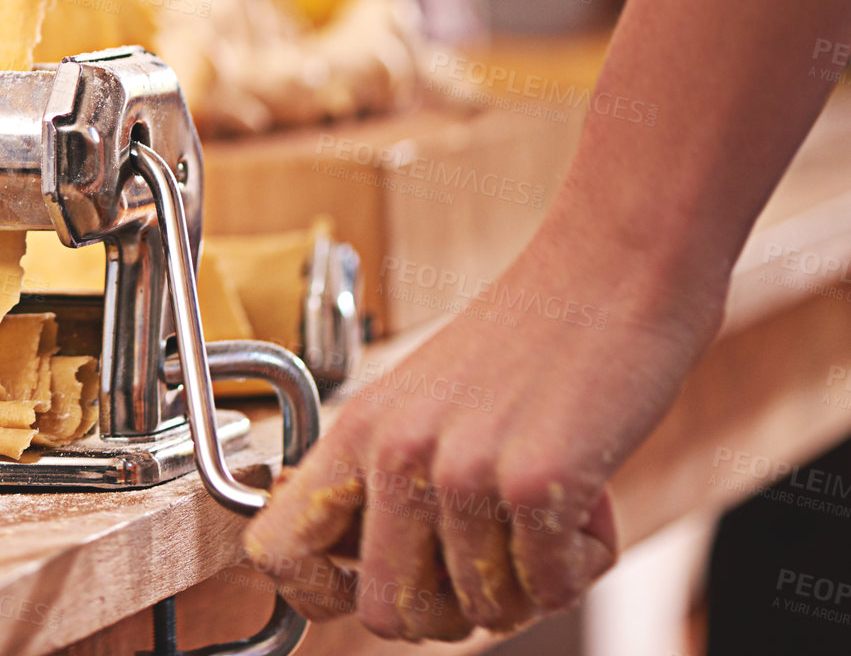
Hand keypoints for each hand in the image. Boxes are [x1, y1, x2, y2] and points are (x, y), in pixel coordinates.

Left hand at [244, 218, 726, 639]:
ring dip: (528, 582)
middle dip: (447, 613)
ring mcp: (463, 470)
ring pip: (483, 613)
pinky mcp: (537, 483)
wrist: (609, 271)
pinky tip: (588, 506)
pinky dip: (579, 567)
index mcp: (356, 432)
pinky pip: (553, 590)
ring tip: (547, 510)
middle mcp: (396, 453)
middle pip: (388, 614)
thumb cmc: (525, 341)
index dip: (318, 594)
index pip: (276, 551)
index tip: (368, 586)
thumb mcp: (418, 400)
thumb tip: (350, 565)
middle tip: (492, 564)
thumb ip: (379, 476)